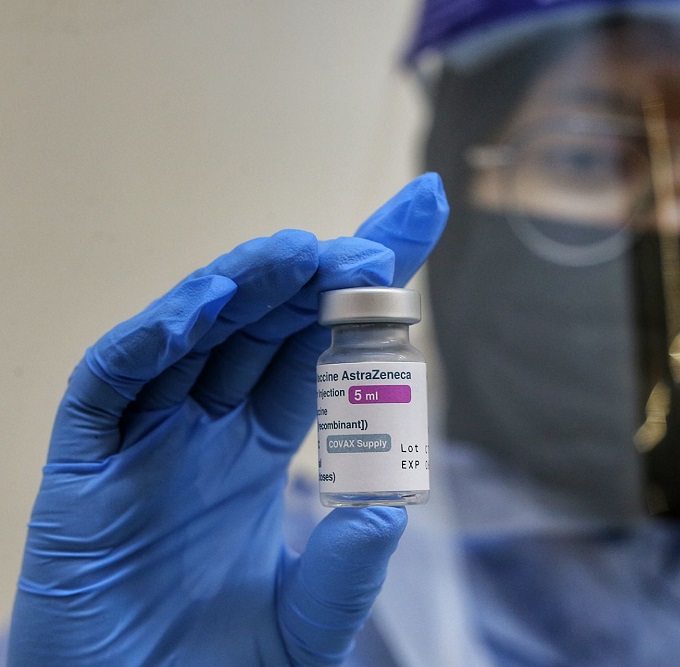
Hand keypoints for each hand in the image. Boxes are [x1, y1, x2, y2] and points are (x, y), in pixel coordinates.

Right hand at [8, 174, 447, 665]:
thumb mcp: (304, 626)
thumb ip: (345, 572)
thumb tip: (390, 507)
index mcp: (254, 456)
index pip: (313, 354)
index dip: (361, 298)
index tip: (416, 230)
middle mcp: (201, 435)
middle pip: (261, 328)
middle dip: (316, 277)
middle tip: (377, 246)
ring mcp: (142, 445)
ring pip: (191, 336)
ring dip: (245, 286)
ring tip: (305, 253)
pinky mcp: (80, 472)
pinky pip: (109, 384)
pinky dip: (152, 339)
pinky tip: (207, 306)